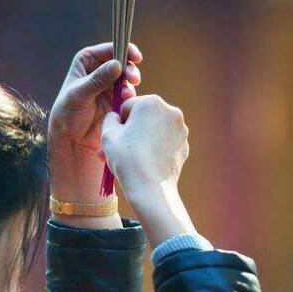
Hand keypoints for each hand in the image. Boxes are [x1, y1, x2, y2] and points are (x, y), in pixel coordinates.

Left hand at [48, 43, 141, 227]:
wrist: (70, 139)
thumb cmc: (67, 114)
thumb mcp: (80, 95)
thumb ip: (98, 80)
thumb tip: (117, 64)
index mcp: (87, 60)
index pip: (109, 49)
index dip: (124, 49)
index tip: (134, 57)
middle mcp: (99, 69)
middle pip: (122, 61)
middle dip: (130, 69)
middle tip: (134, 79)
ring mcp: (109, 84)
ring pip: (127, 78)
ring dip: (130, 85)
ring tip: (128, 96)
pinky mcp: (117, 99)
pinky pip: (129, 93)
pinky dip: (130, 97)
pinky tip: (126, 104)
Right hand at [101, 95, 195, 244]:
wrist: (151, 189)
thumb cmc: (127, 158)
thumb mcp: (108, 134)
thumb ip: (110, 118)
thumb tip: (116, 116)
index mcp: (152, 102)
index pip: (128, 106)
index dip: (119, 121)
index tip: (116, 136)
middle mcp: (171, 111)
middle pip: (143, 118)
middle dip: (131, 131)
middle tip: (118, 149)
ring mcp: (181, 130)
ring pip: (154, 131)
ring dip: (142, 140)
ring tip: (129, 159)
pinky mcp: (184, 146)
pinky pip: (165, 143)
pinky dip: (155, 149)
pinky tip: (145, 163)